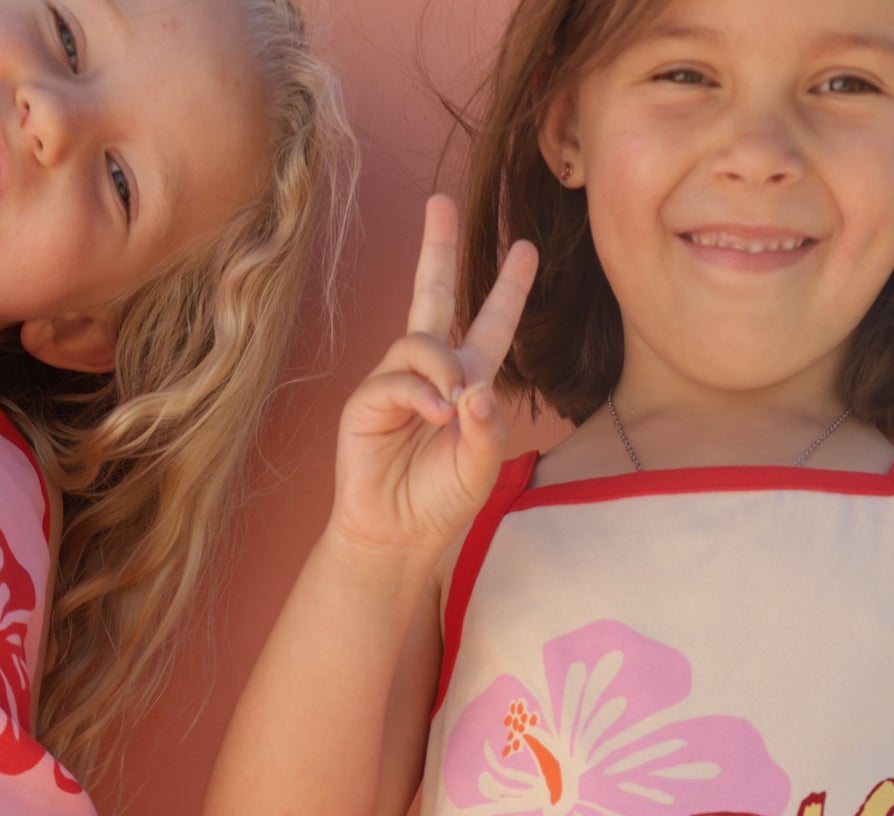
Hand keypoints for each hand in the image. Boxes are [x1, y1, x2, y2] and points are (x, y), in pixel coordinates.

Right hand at [329, 195, 537, 566]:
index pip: (490, 325)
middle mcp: (429, 372)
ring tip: (450, 406)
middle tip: (440, 202)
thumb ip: (488, 426)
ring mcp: (395, 383)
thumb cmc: (441, 501)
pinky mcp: (367, 402)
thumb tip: (473, 387)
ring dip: (442, 366)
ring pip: (420, 341)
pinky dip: (419, 394)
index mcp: (467, 381)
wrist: (397, 536)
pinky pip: (396, 379)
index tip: (527, 249)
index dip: (508, 288)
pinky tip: (434, 417)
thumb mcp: (482, 464)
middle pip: (432, 294)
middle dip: (438, 247)